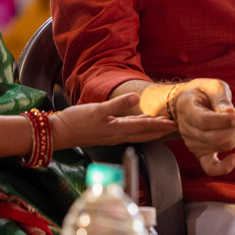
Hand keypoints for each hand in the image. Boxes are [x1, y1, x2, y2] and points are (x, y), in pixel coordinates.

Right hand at [50, 93, 176, 149]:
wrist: (60, 133)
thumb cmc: (77, 121)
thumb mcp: (98, 109)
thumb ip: (118, 104)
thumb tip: (136, 98)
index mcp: (118, 129)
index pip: (145, 127)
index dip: (160, 125)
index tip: (174, 124)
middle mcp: (118, 135)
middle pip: (144, 134)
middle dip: (160, 131)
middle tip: (174, 127)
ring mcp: (112, 136)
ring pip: (137, 134)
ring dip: (150, 131)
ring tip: (161, 127)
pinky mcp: (106, 134)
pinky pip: (128, 132)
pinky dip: (138, 129)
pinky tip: (138, 125)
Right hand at [172, 79, 234, 175]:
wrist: (189, 102)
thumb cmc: (203, 92)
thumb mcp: (213, 86)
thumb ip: (221, 99)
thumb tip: (233, 114)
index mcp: (187, 109)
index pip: (204, 121)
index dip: (224, 121)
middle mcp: (187, 129)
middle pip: (216, 138)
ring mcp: (192, 143)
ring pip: (222, 146)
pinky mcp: (200, 153)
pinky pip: (211, 167)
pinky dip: (224, 167)